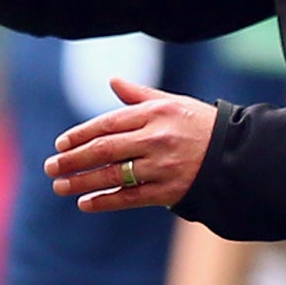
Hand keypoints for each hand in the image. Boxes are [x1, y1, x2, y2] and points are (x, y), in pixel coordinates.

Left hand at [45, 77, 215, 212]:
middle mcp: (157, 139)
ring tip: (60, 186)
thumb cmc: (199, 125)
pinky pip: (130, 197)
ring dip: (82, 182)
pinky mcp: (168, 191)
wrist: (234, 155)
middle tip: (51, 166)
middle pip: (105, 150)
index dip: (81, 134)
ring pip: (113, 175)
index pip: (108, 123)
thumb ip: (139, 95)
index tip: (60, 144)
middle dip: (73, 160)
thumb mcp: (172, 103)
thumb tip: (113, 81)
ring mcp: (162, 167)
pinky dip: (105, 201)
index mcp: (155, 113)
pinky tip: (85, 203)